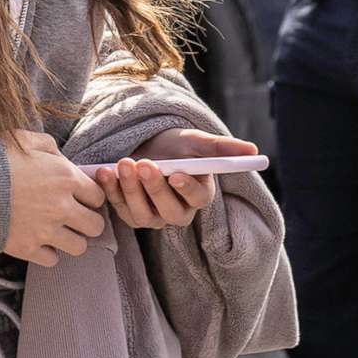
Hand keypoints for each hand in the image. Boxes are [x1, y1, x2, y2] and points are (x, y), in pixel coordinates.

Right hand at [1, 130, 107, 267]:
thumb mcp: (23, 138)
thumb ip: (49, 147)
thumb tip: (61, 159)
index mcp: (66, 177)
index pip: (98, 196)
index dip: (88, 196)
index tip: (76, 196)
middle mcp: (62, 206)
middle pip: (96, 226)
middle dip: (86, 221)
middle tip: (71, 216)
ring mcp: (46, 230)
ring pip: (79, 247)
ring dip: (70, 239)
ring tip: (55, 231)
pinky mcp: (27, 248)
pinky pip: (52, 260)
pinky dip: (47, 252)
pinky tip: (37, 240)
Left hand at [95, 131, 255, 230]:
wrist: (146, 146)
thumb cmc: (175, 146)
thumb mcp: (196, 141)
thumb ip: (221, 146)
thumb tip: (253, 151)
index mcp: (199, 194)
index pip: (198, 199)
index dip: (187, 188)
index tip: (176, 173)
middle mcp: (178, 211)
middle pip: (169, 211)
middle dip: (155, 188)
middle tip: (143, 163)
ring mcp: (153, 216)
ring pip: (143, 213)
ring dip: (131, 189)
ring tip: (123, 162)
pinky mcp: (130, 214)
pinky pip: (120, 209)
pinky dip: (111, 191)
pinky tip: (104, 171)